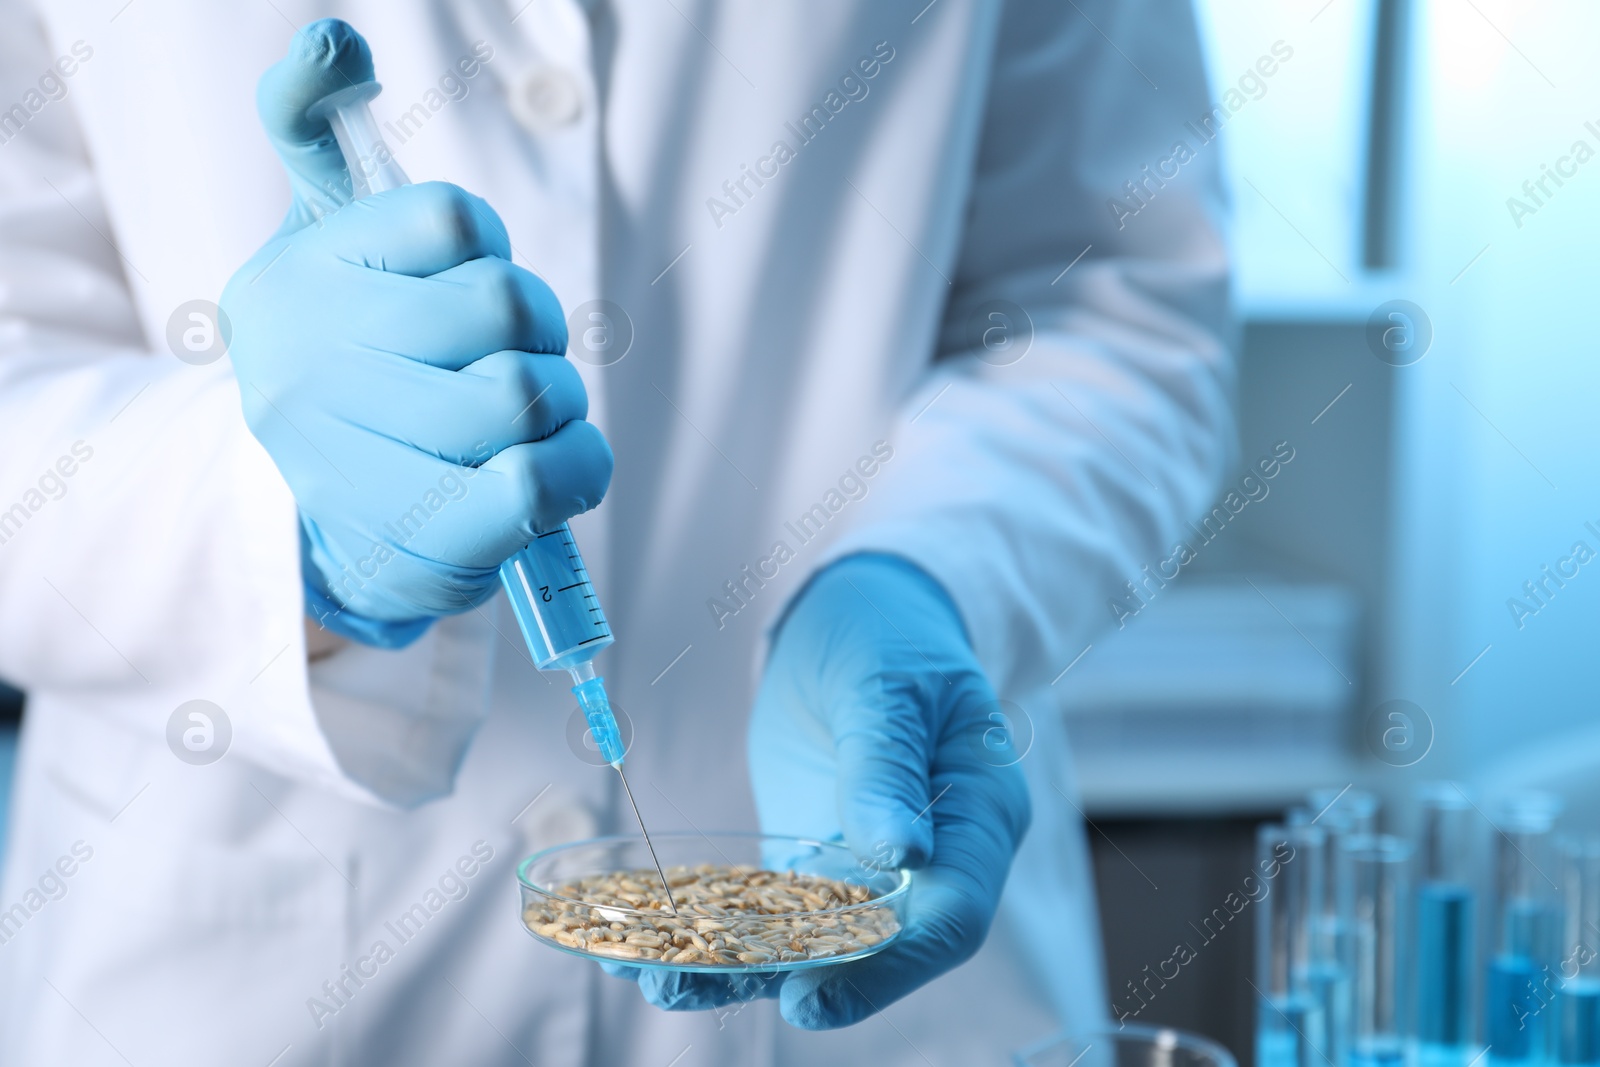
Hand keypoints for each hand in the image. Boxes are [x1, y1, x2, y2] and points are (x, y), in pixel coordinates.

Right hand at [222, 20, 610, 643]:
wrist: (333, 532)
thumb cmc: (358, 372)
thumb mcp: (324, 244)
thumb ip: (318, 133)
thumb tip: (333, 41)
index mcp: (299, 279)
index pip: (456, 221)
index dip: (493, 256)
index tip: (466, 295)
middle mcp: (308, 365)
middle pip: (505, 306)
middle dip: (541, 336)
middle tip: (520, 366)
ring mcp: (355, 461)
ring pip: (526, 393)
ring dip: (562, 408)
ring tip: (531, 427)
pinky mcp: (417, 541)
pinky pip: (534, 482)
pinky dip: (575, 471)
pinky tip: (558, 472)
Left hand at [604, 554, 1030, 1027]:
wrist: (858, 617)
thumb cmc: (888, 636)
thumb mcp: (885, 684)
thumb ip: (887, 765)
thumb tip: (903, 852)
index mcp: (980, 815)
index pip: (950, 915)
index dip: (887, 966)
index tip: (814, 991)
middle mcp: (933, 862)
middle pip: (881, 949)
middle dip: (796, 982)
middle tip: (708, 987)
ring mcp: (870, 870)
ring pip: (816, 943)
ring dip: (740, 971)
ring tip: (660, 979)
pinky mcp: (813, 864)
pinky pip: (773, 915)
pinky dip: (718, 936)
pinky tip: (651, 946)